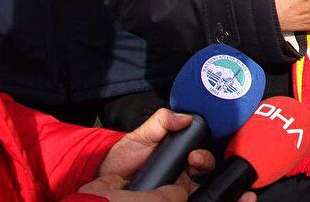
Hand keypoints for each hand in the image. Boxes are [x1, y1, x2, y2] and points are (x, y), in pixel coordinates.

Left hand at [87, 109, 257, 200]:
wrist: (105, 177)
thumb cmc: (124, 155)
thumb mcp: (142, 133)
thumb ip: (162, 120)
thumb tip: (186, 117)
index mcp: (176, 150)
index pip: (200, 149)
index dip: (203, 150)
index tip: (195, 150)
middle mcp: (179, 168)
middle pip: (203, 167)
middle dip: (204, 162)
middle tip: (194, 160)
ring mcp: (174, 185)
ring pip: (196, 185)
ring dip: (199, 179)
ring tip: (186, 176)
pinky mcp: (167, 198)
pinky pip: (184, 198)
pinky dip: (188, 195)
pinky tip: (182, 192)